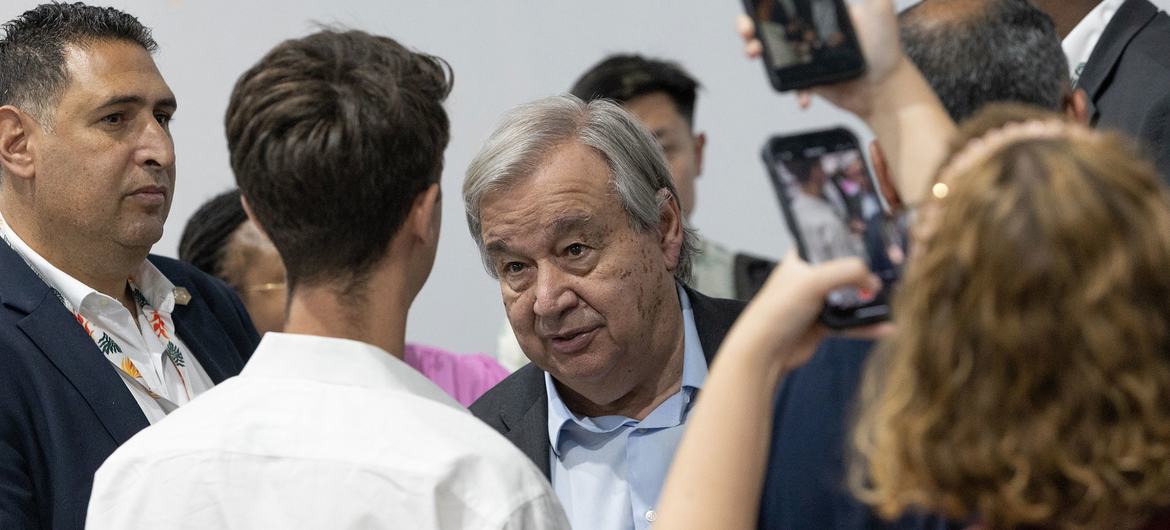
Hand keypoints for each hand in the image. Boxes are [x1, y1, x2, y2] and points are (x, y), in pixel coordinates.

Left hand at [726, 250, 883, 375]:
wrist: (766, 351)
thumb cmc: (775, 311)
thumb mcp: (813, 281)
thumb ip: (847, 272)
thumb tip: (872, 280)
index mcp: (801, 259)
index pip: (828, 242)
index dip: (849, 242)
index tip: (873, 245)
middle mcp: (810, 278)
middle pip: (845, 271)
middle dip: (865, 276)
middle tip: (885, 278)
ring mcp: (817, 302)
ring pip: (851, 298)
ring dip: (869, 303)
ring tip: (888, 304)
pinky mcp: (824, 324)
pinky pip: (851, 322)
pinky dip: (867, 325)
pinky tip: (884, 326)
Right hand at [736, 0, 907, 117]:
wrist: (885, 89)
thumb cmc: (886, 47)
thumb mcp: (879, 8)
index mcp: (821, 13)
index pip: (786, 5)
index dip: (765, 6)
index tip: (755, 9)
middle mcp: (810, 32)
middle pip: (770, 26)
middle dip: (750, 27)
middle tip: (747, 32)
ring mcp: (806, 57)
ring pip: (771, 53)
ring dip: (755, 51)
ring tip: (755, 54)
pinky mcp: (806, 80)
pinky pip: (788, 82)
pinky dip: (791, 89)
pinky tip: (804, 94)